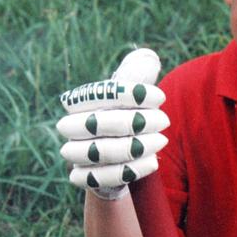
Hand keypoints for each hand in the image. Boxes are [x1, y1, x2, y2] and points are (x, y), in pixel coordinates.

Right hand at [57, 48, 168, 197]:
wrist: (114, 159)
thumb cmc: (124, 118)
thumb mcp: (131, 97)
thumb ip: (139, 76)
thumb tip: (149, 58)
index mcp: (79, 101)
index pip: (101, 93)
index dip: (131, 94)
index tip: (160, 97)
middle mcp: (72, 127)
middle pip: (98, 123)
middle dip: (136, 122)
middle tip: (164, 120)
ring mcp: (75, 155)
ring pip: (102, 152)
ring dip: (136, 146)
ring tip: (161, 140)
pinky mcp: (84, 178)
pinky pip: (105, 177)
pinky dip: (131, 170)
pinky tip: (153, 162)